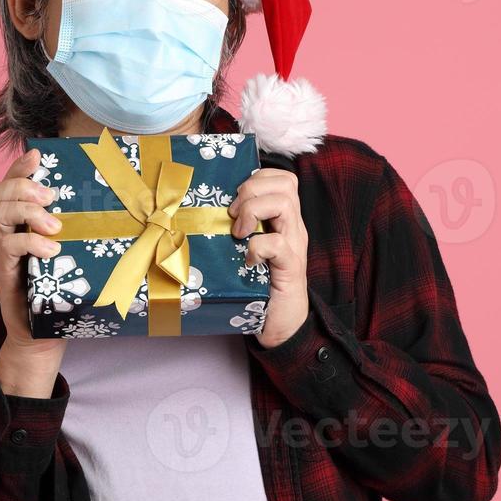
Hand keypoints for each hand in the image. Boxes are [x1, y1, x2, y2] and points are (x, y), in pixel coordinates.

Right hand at [0, 147, 67, 397]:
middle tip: (51, 197)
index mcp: (13, 222)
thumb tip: (103, 203)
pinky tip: (51, 248)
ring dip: (27, 212)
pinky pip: (7, 246)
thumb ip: (72, 226)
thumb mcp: (66, 248)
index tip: (39, 155)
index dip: (19, 166)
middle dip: (22, 186)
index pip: (7, 184)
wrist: (40, 332)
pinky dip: (30, 242)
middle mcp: (0, 233)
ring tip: (55, 224)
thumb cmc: (57, 286)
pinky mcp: (1, 271)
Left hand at [229, 167, 308, 347]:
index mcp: (284, 220)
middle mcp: (293, 228)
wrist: (281, 323)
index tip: (236, 200)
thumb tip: (205, 211)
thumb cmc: (259, 285)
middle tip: (233, 216)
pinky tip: (248, 259)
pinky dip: (258, 246)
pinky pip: (278, 242)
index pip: (282, 178)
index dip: (257, 178)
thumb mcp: (247, 248)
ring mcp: (295, 246)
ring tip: (239, 234)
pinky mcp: (290, 268)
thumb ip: (239, 227)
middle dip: (252, 190)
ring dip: (253, 211)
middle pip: (286, 183)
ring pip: (284, 204)